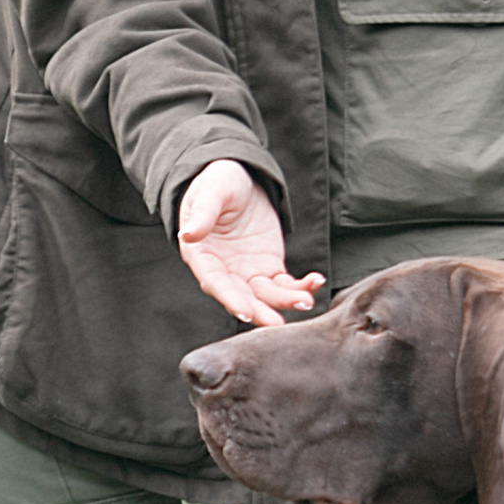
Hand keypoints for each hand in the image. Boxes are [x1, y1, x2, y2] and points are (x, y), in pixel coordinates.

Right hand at [177, 159, 326, 328]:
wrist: (238, 180)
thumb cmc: (216, 183)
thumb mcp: (210, 191)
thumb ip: (202, 213)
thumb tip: (189, 235)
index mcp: (202, 256)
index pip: (215, 282)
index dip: (229, 298)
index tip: (244, 312)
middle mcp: (224, 271)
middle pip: (241, 297)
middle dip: (259, 311)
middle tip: (277, 324)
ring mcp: (248, 272)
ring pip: (266, 295)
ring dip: (285, 301)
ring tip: (306, 301)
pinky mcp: (269, 267)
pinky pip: (285, 283)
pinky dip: (300, 286)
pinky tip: (315, 281)